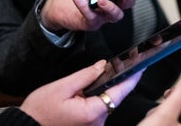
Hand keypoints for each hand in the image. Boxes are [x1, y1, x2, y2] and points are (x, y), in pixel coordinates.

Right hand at [19, 60, 142, 125]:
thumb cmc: (38, 112)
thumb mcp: (61, 88)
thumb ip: (85, 75)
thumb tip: (103, 65)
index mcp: (92, 112)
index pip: (120, 91)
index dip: (133, 76)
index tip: (142, 64)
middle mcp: (97, 122)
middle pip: (114, 96)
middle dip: (117, 79)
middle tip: (123, 61)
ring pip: (106, 102)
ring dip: (107, 88)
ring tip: (104, 72)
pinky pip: (99, 108)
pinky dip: (98, 97)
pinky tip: (93, 87)